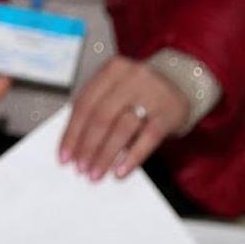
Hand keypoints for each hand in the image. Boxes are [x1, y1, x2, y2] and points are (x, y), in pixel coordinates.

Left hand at [58, 57, 189, 180]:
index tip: (64, 157)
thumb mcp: (114, 92)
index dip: (72, 133)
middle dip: (87, 147)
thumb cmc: (137, 93)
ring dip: (105, 155)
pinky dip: (132, 158)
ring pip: (122, 128)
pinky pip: (148, 138)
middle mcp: (134, 77)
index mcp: (113, 69)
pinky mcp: (170, 111)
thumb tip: (73, 147)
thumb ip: (93, 111)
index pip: (84, 104)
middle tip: (80, 168)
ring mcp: (154, 93)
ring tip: (95, 173)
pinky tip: (120, 172)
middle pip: (102, 117)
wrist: (180, 85)